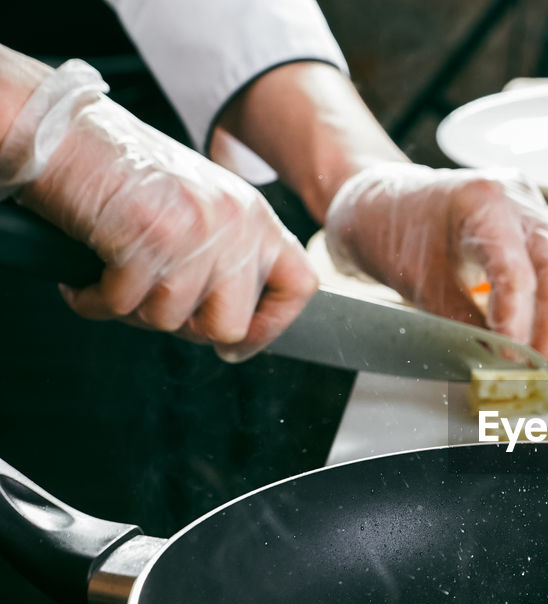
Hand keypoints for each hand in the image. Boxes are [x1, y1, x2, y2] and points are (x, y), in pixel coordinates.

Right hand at [0, 61, 315, 361]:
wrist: (63, 130)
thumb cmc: (122, 169)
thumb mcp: (202, 204)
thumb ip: (229, 252)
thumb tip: (237, 321)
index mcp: (255, 215)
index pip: (300, 286)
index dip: (271, 327)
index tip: (239, 344)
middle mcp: (235, 222)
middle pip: (231, 323)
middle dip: (185, 326)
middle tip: (153, 302)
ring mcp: (194, 230)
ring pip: (172, 320)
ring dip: (134, 309)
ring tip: (115, 275)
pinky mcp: (147, 238)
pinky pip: (124, 306)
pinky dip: (96, 299)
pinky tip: (89, 276)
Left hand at [323, 163, 547, 362]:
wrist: (383, 202)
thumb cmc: (392, 230)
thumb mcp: (421, 283)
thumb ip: (461, 322)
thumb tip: (494, 362)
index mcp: (482, 201)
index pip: (514, 268)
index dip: (517, 319)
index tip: (512, 359)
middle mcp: (515, 199)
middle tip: (544, 370)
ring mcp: (530, 210)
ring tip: (547, 365)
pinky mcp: (534, 227)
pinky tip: (545, 341)